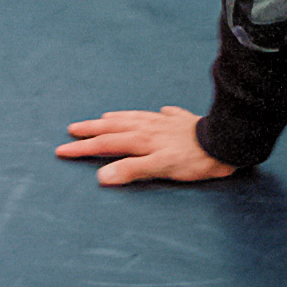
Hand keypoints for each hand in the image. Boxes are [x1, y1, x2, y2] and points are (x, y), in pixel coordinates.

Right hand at [56, 104, 240, 186]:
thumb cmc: (193, 159)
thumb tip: (102, 176)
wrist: (224, 142)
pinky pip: (161, 114)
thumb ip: (131, 170)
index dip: (83, 148)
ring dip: (115, 119)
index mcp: (140, 139)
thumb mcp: (160, 168)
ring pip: (133, 118)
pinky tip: (158, 111)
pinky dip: (152, 114)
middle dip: (91, 131)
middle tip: (72, 130)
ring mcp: (164, 122)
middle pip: (114, 128)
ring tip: (103, 118)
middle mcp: (148, 127)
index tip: (62, 150)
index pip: (105, 144)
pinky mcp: (181, 121)